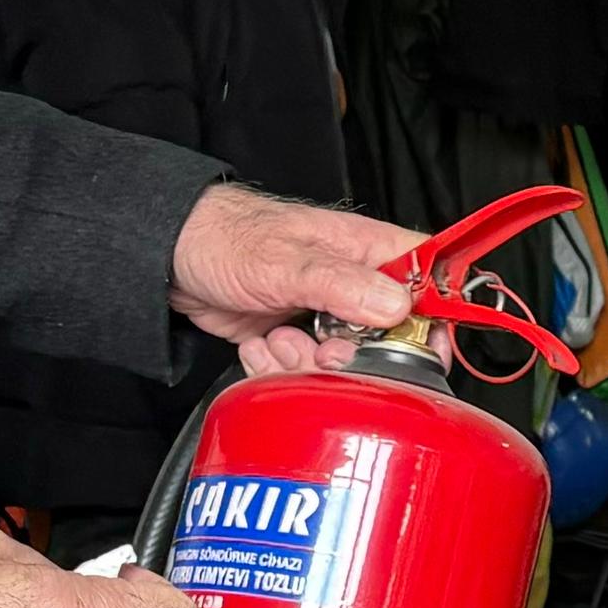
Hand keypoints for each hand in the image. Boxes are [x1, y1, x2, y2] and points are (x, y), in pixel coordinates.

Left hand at [171, 184, 420, 375]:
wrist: (172, 257)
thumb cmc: (229, 238)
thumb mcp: (288, 261)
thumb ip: (344, 284)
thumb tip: (398, 306)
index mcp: (367, 249)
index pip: (428, 278)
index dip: (435, 315)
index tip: (423, 347)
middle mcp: (353, 281)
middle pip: (391, 334)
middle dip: (358, 356)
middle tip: (328, 352)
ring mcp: (324, 312)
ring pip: (346, 360)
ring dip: (310, 364)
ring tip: (280, 341)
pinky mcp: (296, 336)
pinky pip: (307, 369)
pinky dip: (282, 367)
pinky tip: (261, 345)